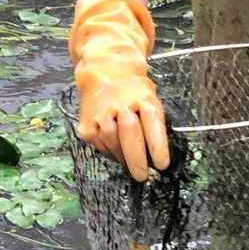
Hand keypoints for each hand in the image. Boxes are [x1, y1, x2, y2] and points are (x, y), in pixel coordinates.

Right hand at [75, 66, 170, 182]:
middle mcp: (120, 104)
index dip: (157, 146)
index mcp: (142, 98)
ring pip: (113, 144)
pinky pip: (100, 146)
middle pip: (129, 134)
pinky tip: (117, 153)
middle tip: (143, 176)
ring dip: (124, 159)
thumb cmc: (134, 92)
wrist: (105, 73)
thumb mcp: (151, 101)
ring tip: (132, 164)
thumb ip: (154, 126)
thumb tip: (155, 159)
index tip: (162, 165)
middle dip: (137, 159)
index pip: (152, 122)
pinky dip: (111, 154)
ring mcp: (100, 114)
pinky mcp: (86, 126)